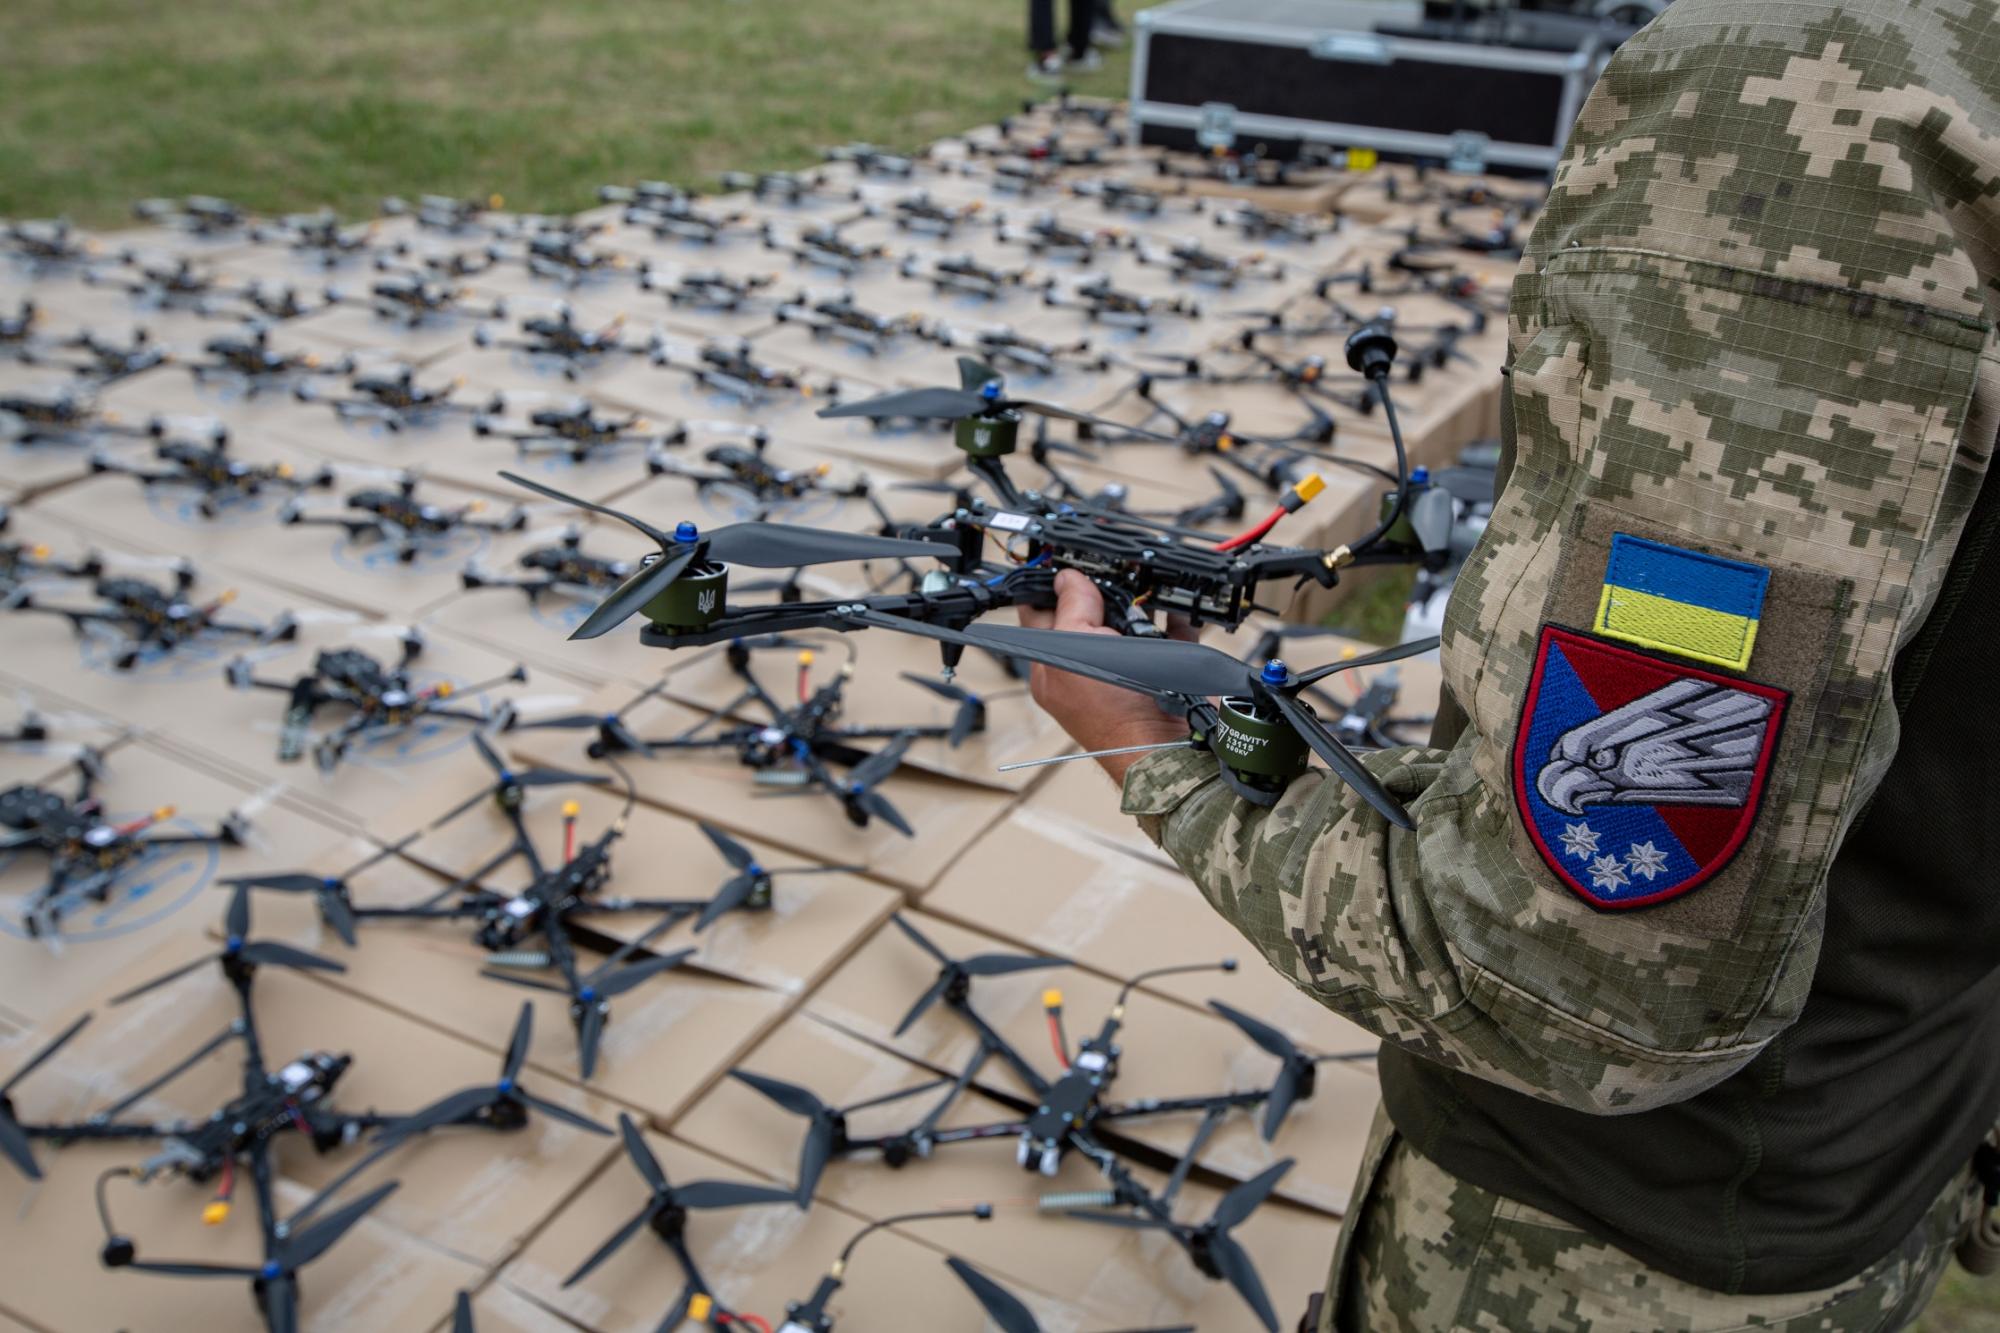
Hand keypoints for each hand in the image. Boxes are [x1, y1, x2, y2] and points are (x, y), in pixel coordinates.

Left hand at [1015, 570, 1194, 782]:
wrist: (1166, 748)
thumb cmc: (1114, 717)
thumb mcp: (1075, 650)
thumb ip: (1070, 609)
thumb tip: (1068, 579)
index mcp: (1054, 664)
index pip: (1040, 614)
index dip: (1046, 585)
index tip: (1058, 558)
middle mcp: (1087, 665)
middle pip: (1088, 610)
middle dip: (1099, 589)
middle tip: (1107, 573)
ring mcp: (1125, 666)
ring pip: (1128, 617)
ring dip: (1138, 599)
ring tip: (1142, 585)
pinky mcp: (1161, 666)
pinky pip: (1168, 630)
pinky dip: (1175, 615)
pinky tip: (1176, 604)